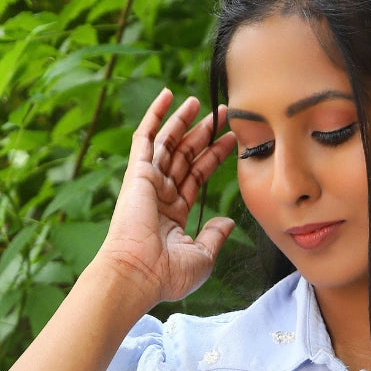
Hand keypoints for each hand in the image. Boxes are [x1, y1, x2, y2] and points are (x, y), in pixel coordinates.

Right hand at [94, 87, 238, 304]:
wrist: (139, 274)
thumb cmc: (167, 274)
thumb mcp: (202, 255)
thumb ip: (215, 234)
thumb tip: (228, 221)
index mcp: (174, 213)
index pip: (197, 176)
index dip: (214, 156)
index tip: (232, 140)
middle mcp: (160, 195)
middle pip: (186, 155)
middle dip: (204, 134)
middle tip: (223, 114)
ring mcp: (148, 182)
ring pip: (169, 143)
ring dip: (183, 120)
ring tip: (201, 102)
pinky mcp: (137, 173)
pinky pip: (146, 137)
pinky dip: (156, 115)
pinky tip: (168, 96)